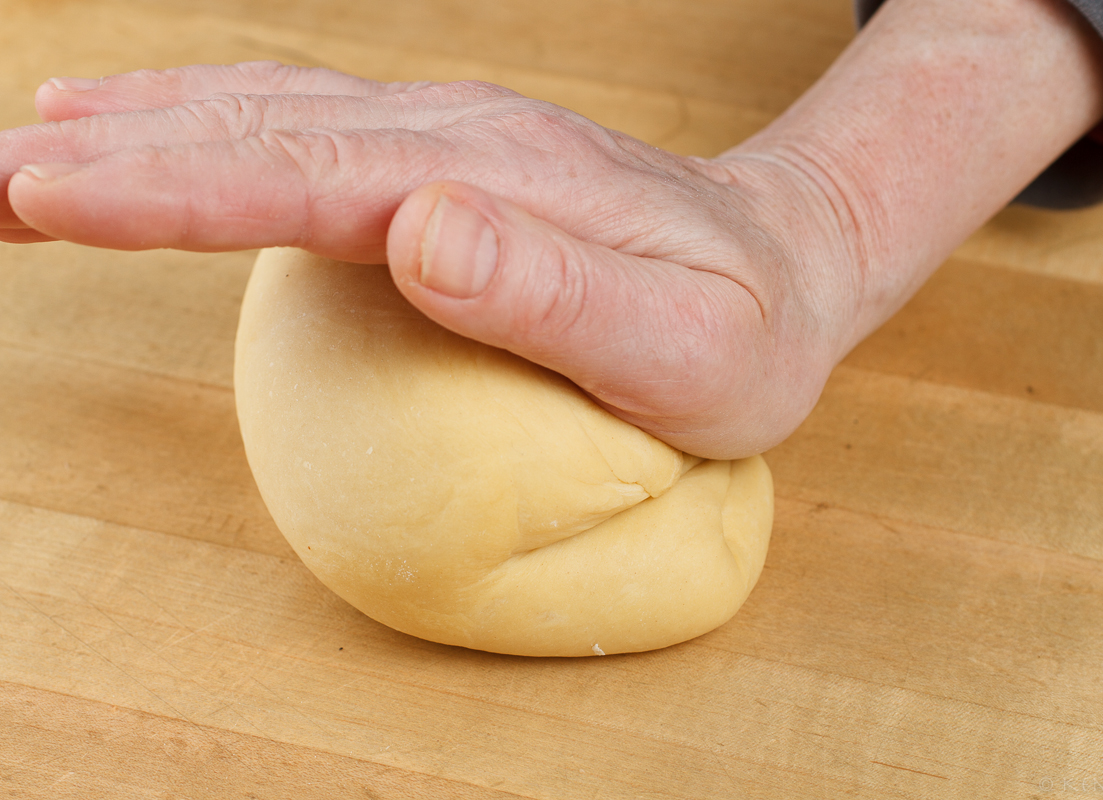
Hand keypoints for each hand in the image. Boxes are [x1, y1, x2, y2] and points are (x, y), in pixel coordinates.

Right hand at [1, 61, 867, 458]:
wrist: (790, 266)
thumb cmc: (744, 334)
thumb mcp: (683, 347)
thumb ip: (557, 293)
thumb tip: (419, 231)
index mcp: (495, 183)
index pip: (305, 175)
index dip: (171, 187)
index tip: (47, 190)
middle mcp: (455, 139)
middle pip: (257, 130)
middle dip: (107, 155)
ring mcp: (446, 140)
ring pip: (265, 117)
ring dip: (136, 133)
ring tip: (20, 158)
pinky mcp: (445, 160)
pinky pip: (305, 132)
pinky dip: (209, 129)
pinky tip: (147, 133)